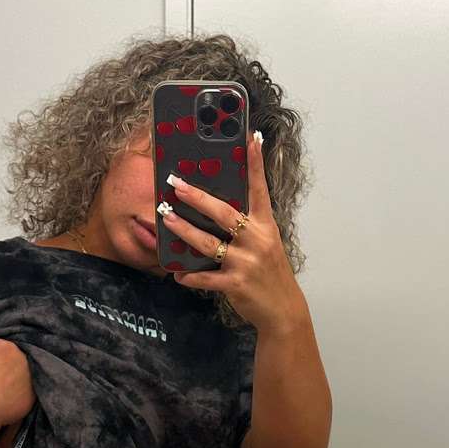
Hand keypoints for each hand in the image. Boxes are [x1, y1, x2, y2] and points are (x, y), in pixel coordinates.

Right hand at [0, 338, 33, 432]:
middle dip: (6, 371)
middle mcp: (21, 358)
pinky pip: (24, 397)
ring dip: (14, 385)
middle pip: (14, 362)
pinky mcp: (33, 398)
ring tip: (0, 395)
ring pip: (22, 380)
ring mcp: (30, 378)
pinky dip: (16, 401)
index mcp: (3, 345)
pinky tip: (5, 406)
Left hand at [159, 131, 303, 330]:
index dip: (255, 163)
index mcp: (266, 226)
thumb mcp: (266, 243)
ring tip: (165, 218)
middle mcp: (257, 240)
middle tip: (176, 184)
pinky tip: (177, 273)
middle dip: (197, 197)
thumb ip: (248, 225)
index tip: (251, 138)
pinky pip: (206, 277)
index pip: (259, 189)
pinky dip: (190, 276)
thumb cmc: (270, 272)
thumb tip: (218, 205)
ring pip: (208, 243)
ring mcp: (246, 262)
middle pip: (224, 213)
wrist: (283, 309)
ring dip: (183, 230)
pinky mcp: (236, 284)